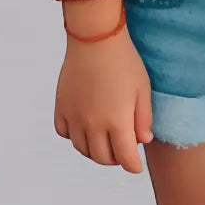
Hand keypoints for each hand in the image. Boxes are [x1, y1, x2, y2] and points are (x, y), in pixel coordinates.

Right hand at [54, 19, 153, 171]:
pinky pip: (64, 132)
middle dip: (115, 159)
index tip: (135, 166)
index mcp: (117, 121)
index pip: (124, 157)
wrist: (95, 37)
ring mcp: (74, 116)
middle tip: (122, 151)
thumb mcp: (143, 88)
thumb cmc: (124, 60)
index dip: (132, 165)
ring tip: (104, 141)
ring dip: (94, 151)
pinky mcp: (61, 106)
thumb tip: (142, 140)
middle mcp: (93, 124)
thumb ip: (143, 118)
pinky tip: (84, 127)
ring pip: (82, 149)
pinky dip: (74, 136)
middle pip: (102, 157)